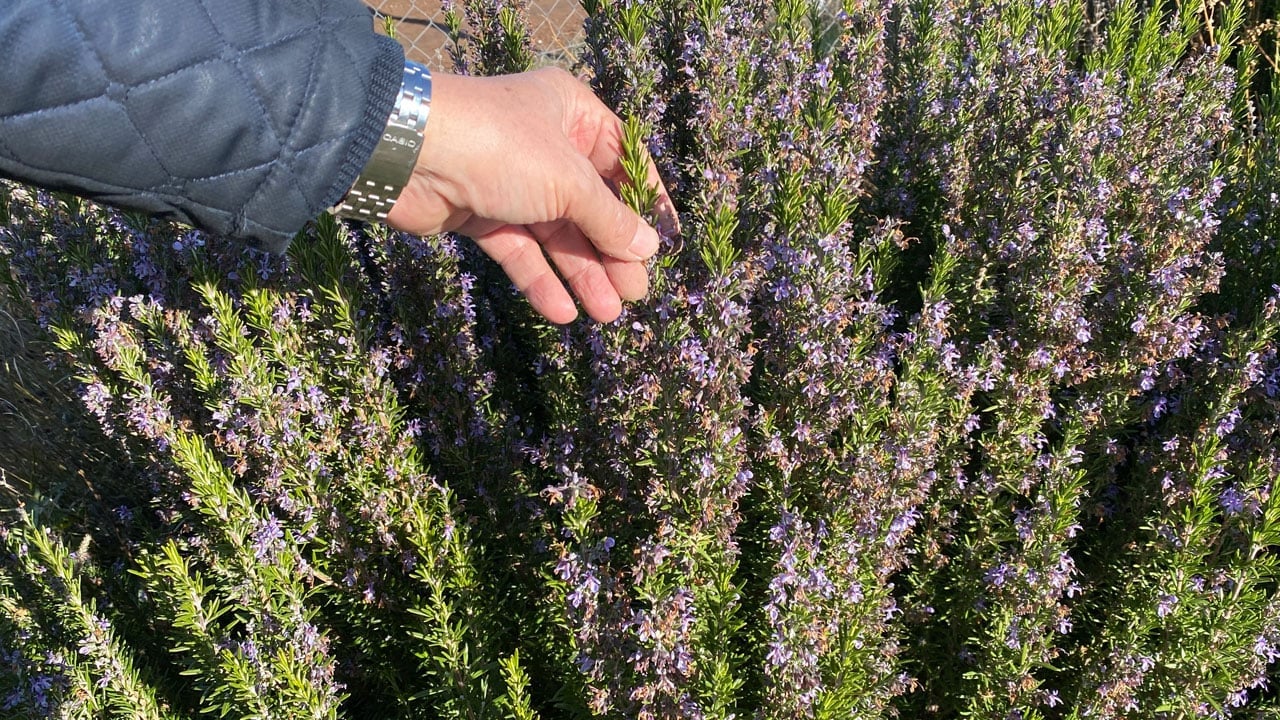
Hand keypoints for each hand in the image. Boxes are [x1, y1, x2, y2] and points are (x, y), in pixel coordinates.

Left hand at [385, 68, 676, 323]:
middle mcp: (546, 144)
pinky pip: (521, 251)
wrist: (408, 152)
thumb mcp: (569, 182)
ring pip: (558, 234)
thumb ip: (610, 220)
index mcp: (573, 114)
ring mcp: (512, 181)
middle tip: (636, 293)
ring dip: (582, 273)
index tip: (667, 244)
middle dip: (612, 251)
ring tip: (608, 313)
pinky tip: (562, 312)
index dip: (647, 203)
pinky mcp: (482, 214)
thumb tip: (649, 247)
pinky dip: (540, 280)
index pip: (624, 161)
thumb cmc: (501, 146)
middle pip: (592, 205)